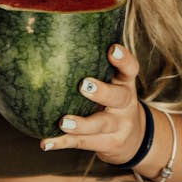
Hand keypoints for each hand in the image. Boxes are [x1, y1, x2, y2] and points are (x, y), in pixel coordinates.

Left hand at [41, 44, 146, 163]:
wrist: (135, 139)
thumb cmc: (113, 102)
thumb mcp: (114, 83)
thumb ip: (97, 68)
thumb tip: (56, 38)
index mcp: (125, 84)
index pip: (130, 69)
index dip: (123, 59)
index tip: (112, 49)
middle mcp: (126, 104)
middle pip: (118, 97)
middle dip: (102, 91)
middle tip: (84, 85)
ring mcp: (118, 126)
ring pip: (100, 124)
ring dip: (81, 124)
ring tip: (64, 122)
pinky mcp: (108, 143)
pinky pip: (83, 142)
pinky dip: (63, 142)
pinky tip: (46, 142)